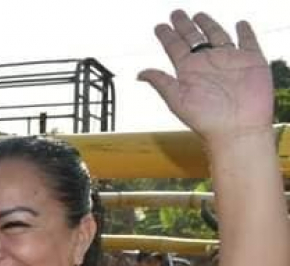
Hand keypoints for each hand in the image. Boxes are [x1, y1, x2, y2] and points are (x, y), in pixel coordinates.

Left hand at [139, 11, 272, 141]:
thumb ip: (160, 83)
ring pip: (217, 36)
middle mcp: (207, 63)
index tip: (159, 26)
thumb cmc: (206, 119)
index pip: (175, 47)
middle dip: (185, 25)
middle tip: (176, 13)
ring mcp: (229, 60)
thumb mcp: (177, 99)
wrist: (237, 128)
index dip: (167, 36)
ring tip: (199, 14)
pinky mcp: (251, 60)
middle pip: (194, 38)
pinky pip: (248, 41)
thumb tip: (139, 74)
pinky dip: (245, 32)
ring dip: (208, 24)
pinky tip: (240, 24)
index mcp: (188, 70)